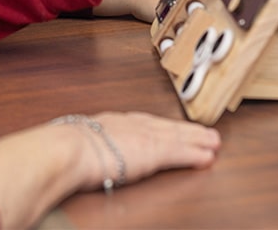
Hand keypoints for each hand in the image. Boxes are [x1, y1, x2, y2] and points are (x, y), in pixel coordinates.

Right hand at [63, 111, 220, 192]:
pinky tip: (207, 155)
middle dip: (185, 130)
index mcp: (111, 121)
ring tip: (213, 141)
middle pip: (165, 126)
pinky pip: (180, 152)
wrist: (69, 149)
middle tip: (203, 132)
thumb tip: (73, 152)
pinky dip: (195, 153)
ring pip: (177, 136)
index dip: (160, 126)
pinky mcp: (154, 151)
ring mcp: (144, 136)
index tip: (170, 128)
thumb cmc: (64, 148)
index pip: (142, 122)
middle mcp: (131, 124)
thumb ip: (83, 145)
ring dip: (197, 139)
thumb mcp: (74, 142)